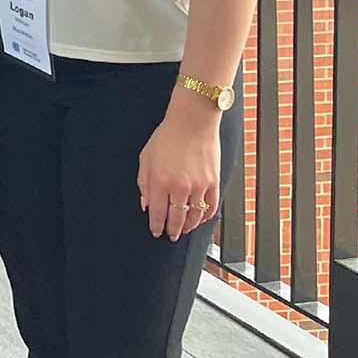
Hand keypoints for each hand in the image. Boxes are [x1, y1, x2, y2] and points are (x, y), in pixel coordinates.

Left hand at [137, 96, 222, 240]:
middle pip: (177, 218)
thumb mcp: (146, 158)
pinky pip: (212, 207)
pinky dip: (206, 216)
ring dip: (189, 226)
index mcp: (160, 181)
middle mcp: (180, 186)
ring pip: (195, 216)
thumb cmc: (167, 137)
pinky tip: (200, 218)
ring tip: (184, 230)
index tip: (156, 232)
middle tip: (171, 235)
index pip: (158, 213)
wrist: (192, 122)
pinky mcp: (214, 182)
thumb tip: (146, 204)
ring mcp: (199, 186)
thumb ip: (144, 183)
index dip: (156, 226)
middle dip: (172, 230)